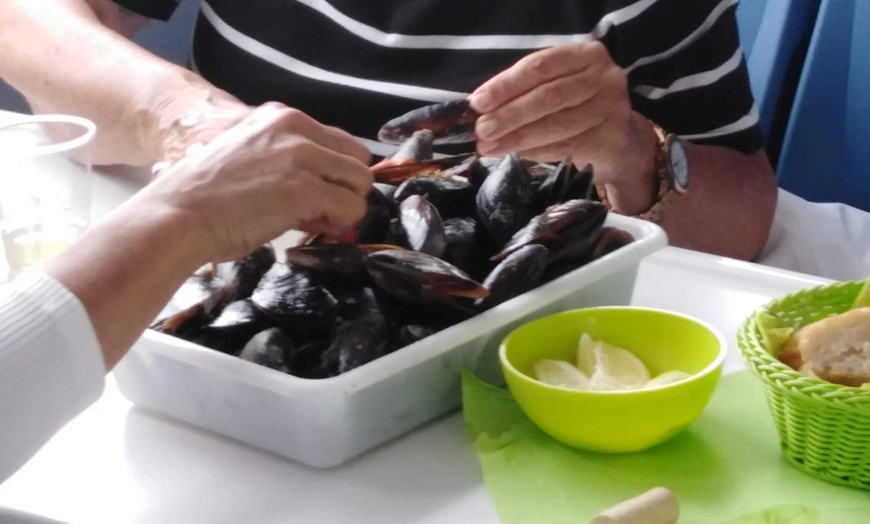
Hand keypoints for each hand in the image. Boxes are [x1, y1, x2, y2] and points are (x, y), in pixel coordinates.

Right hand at [136, 102, 372, 260]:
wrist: (180, 214)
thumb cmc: (205, 198)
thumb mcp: (251, 161)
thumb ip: (288, 166)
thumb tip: (323, 197)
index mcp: (281, 117)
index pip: (339, 141)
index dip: (337, 173)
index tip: (323, 196)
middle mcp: (294, 128)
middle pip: (357, 159)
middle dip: (348, 189)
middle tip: (328, 214)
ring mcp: (301, 156)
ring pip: (361, 182)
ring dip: (349, 208)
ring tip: (324, 224)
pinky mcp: (304, 188)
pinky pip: (351, 207)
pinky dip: (342, 224)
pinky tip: (321, 231)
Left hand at [468, 42, 656, 192]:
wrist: (617, 138)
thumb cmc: (575, 106)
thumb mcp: (553, 86)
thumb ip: (522, 91)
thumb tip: (480, 108)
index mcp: (586, 55)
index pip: (540, 67)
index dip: (506, 85)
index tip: (478, 102)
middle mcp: (604, 77)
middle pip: (548, 97)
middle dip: (509, 115)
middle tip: (481, 130)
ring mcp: (612, 109)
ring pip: (556, 125)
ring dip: (517, 138)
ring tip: (490, 147)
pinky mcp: (611, 139)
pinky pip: (566, 147)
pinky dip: (536, 152)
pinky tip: (516, 155)